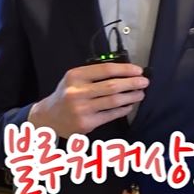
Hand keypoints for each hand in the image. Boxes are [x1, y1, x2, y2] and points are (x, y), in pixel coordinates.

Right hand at [28, 63, 147, 136]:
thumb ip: (94, 74)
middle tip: (144, 82)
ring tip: (140, 94)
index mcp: (75, 76)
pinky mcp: (86, 123)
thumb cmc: (66, 95)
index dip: (125, 69)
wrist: (49, 117)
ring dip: (131, 97)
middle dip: (132, 83)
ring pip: (113, 101)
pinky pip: (110, 115)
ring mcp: (81, 109)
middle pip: (112, 86)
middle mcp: (77, 92)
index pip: (106, 69)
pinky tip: (129, 106)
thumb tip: (124, 72)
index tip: (138, 70)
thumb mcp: (74, 78)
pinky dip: (123, 109)